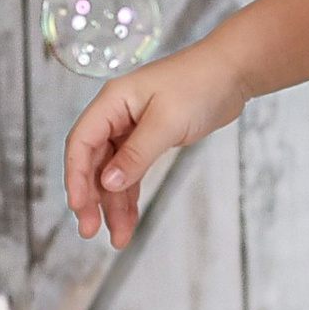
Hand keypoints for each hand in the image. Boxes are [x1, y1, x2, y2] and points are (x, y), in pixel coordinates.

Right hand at [62, 40, 246, 248]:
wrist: (233, 71)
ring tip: (117, 238)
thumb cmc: (200, 85)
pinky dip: (130, 195)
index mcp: (112, 102)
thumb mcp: (167, 122)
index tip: (79, 207)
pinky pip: (132, 171)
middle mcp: (116, 115)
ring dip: (113, 204)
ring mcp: (132, 127)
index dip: (76, 177)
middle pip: (92, 161)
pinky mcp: (150, 138)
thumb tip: (108, 183)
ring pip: (113, 172)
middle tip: (90, 230)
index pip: (81, 142)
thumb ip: (136, 154)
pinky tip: (129, 219)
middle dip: (91, 198)